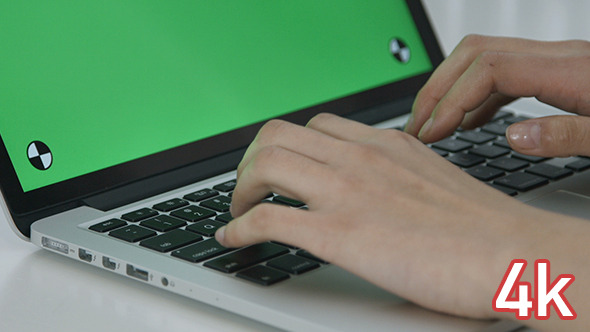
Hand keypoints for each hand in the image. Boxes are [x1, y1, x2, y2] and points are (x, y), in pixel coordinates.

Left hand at [216, 113, 554, 318]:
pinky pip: (267, 219)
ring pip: (264, 164)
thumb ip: (398, 172)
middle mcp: (358, 157)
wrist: (510, 252)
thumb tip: (378, 185)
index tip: (279, 164)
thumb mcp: (433, 178)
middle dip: (253, 159)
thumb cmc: (481, 225)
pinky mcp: (338, 232)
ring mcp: (346, 191)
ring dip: (240, 187)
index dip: (288, 145)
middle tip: (250, 184)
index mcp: (383, 144)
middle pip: (277, 134)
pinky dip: (238, 227)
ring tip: (239, 208)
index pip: (318, 125)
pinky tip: (234, 238)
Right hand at [405, 35, 589, 156]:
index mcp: (570, 70)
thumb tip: (514, 137)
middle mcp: (557, 58)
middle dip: (437, 89)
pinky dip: (474, 96)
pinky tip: (467, 121)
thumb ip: (567, 135)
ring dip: (450, 90)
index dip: (452, 100)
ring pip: (482, 59)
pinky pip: (501, 75)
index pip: (489, 70)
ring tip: (432, 125)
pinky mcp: (554, 74)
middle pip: (475, 54)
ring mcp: (554, 63)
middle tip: (417, 126)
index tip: (432, 132)